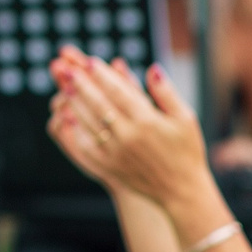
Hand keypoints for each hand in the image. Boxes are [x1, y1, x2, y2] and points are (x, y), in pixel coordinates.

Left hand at [47, 49, 212, 213]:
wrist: (180, 190)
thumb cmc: (186, 151)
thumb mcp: (185, 118)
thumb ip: (166, 93)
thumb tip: (151, 69)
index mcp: (148, 122)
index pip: (119, 92)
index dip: (103, 75)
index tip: (90, 61)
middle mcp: (128, 137)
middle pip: (98, 105)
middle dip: (81, 85)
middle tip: (68, 69)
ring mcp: (115, 153)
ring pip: (89, 123)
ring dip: (75, 103)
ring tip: (65, 88)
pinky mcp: (108, 166)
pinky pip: (85, 145)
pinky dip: (76, 129)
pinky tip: (70, 117)